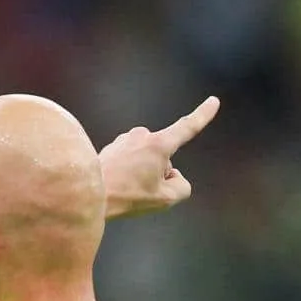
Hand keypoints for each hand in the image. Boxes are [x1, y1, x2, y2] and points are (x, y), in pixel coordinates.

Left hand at [99, 95, 219, 218]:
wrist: (87, 193)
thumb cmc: (127, 196)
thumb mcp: (166, 199)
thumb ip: (182, 187)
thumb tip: (173, 176)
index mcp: (159, 145)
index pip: (187, 128)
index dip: (203, 115)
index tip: (213, 101)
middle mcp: (142, 135)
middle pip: (165, 157)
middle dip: (160, 172)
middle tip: (143, 191)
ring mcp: (125, 139)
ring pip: (147, 158)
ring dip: (143, 172)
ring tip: (127, 188)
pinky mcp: (113, 146)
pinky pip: (132, 160)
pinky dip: (129, 172)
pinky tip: (117, 183)